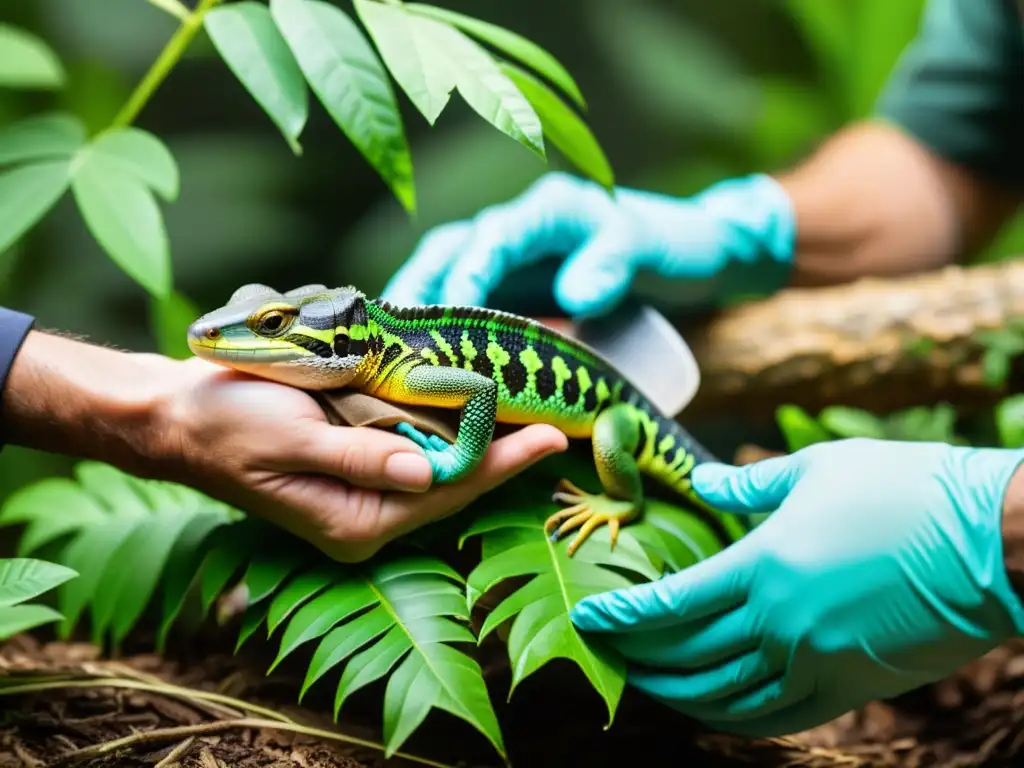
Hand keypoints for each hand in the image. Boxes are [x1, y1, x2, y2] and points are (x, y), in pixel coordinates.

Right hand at [153, 359, 567, 562]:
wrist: (181, 416)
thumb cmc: (227, 426)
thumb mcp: (292, 439)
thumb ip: (361, 458)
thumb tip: (431, 472)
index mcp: (355, 522)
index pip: (447, 493)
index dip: (502, 465)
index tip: (551, 438)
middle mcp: (368, 515)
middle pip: (453, 484)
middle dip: (503, 455)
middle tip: (558, 420)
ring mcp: (363, 492)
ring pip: (439, 465)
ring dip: (479, 438)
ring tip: (529, 410)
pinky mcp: (357, 466)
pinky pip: (415, 448)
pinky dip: (444, 427)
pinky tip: (472, 407)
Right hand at [381, 171, 795, 316]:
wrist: (683, 252)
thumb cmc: (669, 241)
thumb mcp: (651, 243)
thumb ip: (617, 259)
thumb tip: (576, 297)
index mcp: (546, 211)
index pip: (495, 238)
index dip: (469, 273)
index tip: (452, 307)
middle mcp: (514, 230)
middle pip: (449, 253)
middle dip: (418, 291)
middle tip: (390, 336)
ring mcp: (505, 260)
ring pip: (444, 276)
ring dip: (415, 309)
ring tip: (387, 351)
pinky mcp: (505, 289)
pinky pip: (458, 302)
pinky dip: (434, 326)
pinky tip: (416, 360)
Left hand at [569, 438, 1023, 736]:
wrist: (990, 541)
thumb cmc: (902, 491)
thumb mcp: (816, 470)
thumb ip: (748, 484)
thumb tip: (702, 482)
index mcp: (765, 566)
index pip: (671, 603)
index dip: (623, 613)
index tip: (591, 615)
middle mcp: (781, 624)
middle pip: (686, 656)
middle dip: (637, 655)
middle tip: (606, 647)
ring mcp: (815, 663)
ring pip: (724, 697)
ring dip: (675, 693)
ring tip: (646, 681)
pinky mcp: (849, 687)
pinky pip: (775, 719)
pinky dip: (732, 720)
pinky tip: (710, 710)